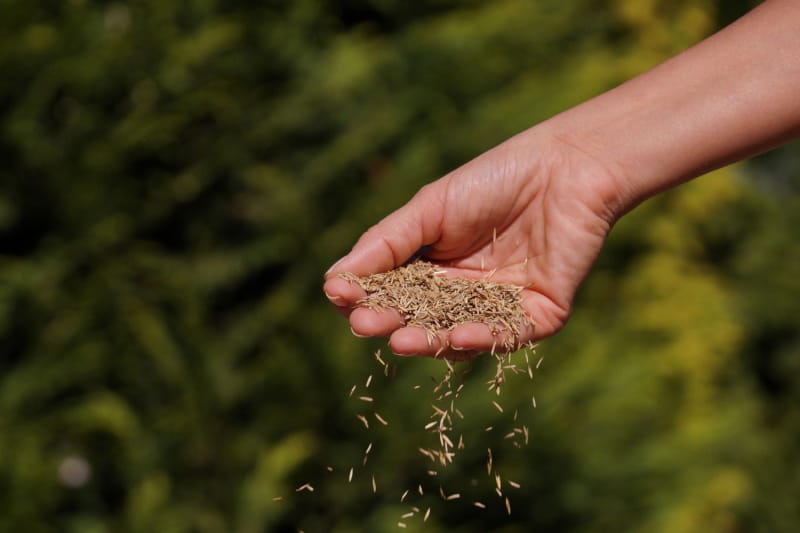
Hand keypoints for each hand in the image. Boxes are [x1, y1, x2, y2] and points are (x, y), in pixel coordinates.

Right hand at [323, 128, 624, 357]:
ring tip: (400, 340)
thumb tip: (332, 281)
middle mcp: (463, 292)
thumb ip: (386, 244)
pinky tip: (457, 336)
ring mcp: (499, 307)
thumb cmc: (493, 180)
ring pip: (458, 336)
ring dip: (429, 341)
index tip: (341, 296)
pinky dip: (481, 339)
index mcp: (433, 266)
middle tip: (365, 324)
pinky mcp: (538, 315)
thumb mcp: (429, 209)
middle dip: (391, 323)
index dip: (366, 298)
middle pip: (419, 319)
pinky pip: (505, 335)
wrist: (565, 167)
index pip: (390, 292)